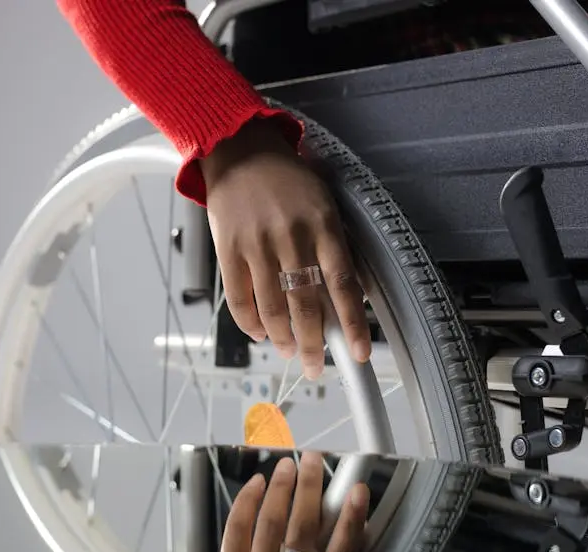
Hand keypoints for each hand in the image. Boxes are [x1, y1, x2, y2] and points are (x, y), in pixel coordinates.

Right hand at [200, 119, 371, 379]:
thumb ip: (337, 246)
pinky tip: (261, 333)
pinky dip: (251, 323)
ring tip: (289, 351)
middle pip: (306, 304)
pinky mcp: (228, 248)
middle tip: (315, 367)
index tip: (359, 353)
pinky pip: (239, 297)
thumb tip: (352, 293)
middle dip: (313, 344)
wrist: (238, 148)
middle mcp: (292, 236)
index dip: (352, 323)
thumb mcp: (324, 202)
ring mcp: (257, 244)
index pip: (344, 284)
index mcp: (323, 224)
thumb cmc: (287, 179)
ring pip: (272, 308)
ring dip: (282, 338)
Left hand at [205, 453, 370, 551]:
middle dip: (310, 489)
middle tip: (315, 460)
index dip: (351, 521)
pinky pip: (236, 531)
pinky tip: (257, 484)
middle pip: (302, 531)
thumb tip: (349, 529)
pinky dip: (247, 502)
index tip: (359, 491)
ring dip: (280, 488)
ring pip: (269, 525)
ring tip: (288, 465)